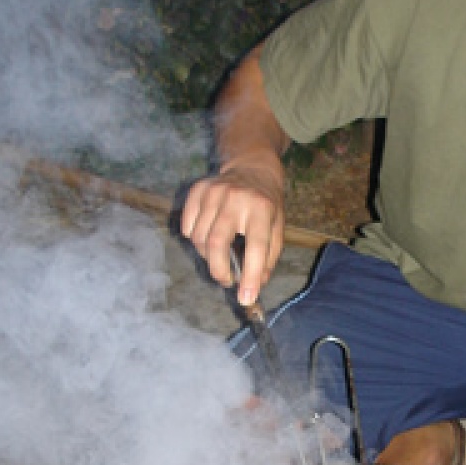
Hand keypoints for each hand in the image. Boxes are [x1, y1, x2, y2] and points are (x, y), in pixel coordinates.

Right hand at [180, 168, 284, 306]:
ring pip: (199, 238)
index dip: (250, 275)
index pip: (256, 247)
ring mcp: (213, 192)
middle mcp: (236, 199)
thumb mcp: (277, 228)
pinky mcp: (197, 190)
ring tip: (220, 253)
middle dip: (218, 270)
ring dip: (208, 255)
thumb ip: (267, 258)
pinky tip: (209, 234)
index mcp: (262, 209)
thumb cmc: (266, 203)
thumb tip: (254, 287)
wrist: (251, 167)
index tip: (246, 297)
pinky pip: (188, 227)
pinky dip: (195, 239)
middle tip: (226, 280)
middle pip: (216, 244)